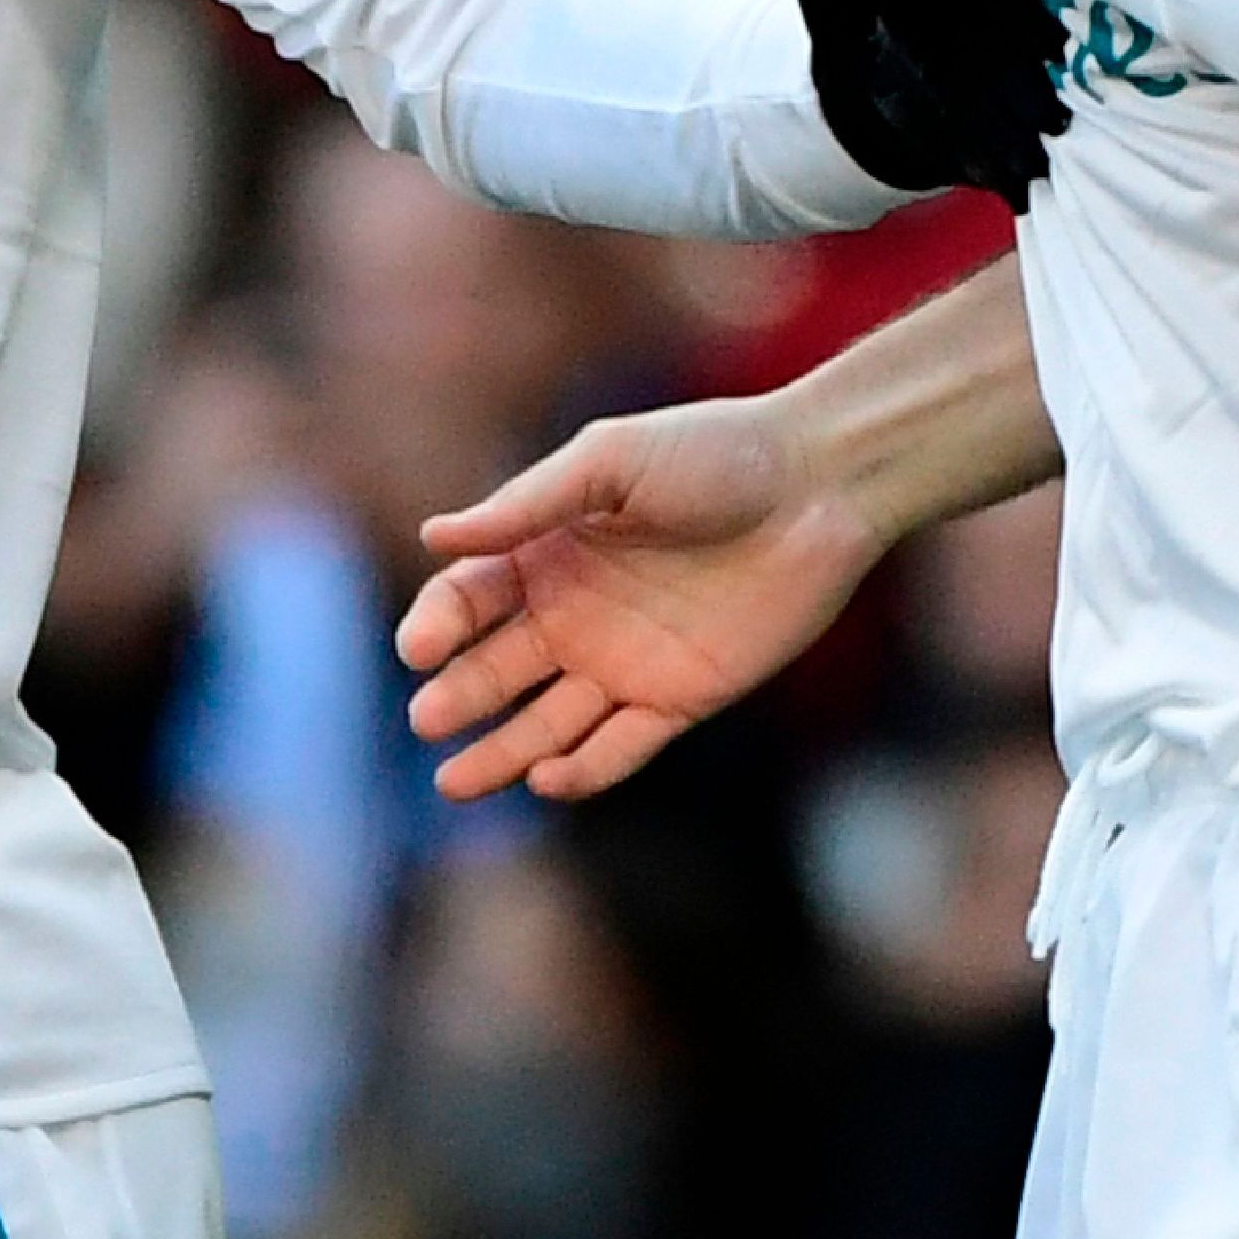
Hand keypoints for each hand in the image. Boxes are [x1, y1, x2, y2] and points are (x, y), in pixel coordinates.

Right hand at [398, 398, 893, 799]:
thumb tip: (434, 536)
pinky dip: (581, 770)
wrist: (820, 486)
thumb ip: (527, 505)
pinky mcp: (680, 699)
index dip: (437, 625)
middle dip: (459, 697)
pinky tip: (546, 778)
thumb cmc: (713, 454)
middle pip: (497, 669)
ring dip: (502, 754)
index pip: (469, 599)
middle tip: (427, 719)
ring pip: (547, 724)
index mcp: (548, 550)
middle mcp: (576, 612)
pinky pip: (618, 748)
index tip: (418, 649)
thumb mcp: (611, 462)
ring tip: (455, 784)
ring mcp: (625, 662)